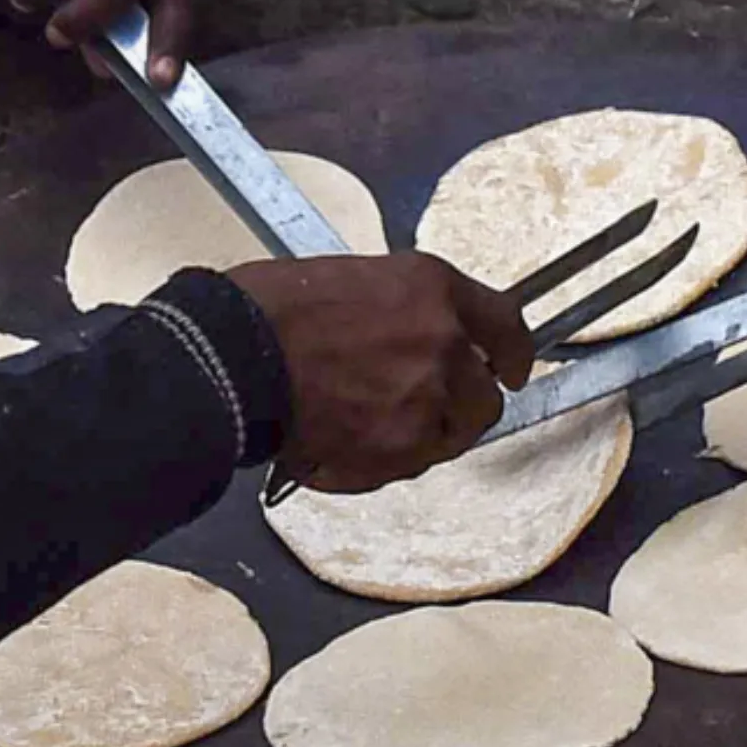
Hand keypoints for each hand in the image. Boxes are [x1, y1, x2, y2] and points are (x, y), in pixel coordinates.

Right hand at [231, 252, 532, 493]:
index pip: (506, 326)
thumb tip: (426, 339)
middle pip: (485, 398)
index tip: (510, 368)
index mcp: (433, 290)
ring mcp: (426, 400)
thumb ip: (409, 311)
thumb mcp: (358, 280)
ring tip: (366, 425)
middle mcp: (443, 343)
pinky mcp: (398, 449)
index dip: (514, 354)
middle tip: (422, 408)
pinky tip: (342, 442)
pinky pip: (408, 467)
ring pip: (448, 439)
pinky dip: (380, 463)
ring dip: (419, 437)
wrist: (233, 354)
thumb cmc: (272, 309)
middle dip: (461, 408)